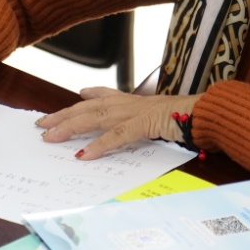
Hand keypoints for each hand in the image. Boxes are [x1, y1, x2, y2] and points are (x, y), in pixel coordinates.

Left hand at [36, 87, 198, 159]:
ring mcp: (134, 111)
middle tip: (42, 124)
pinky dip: (99, 145)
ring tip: (51, 137)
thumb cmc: (187, 117)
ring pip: (94, 118)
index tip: (75, 96)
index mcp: (134, 101)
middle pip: (88, 107)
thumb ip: (143, 117)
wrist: (207, 112)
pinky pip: (116, 135)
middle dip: (64, 115)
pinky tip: (83, 154)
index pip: (105, 95)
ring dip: (70, 127)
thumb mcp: (161, 115)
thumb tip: (134, 122)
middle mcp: (129, 103)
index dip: (86, 97)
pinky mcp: (143, 123)